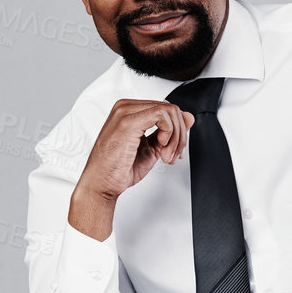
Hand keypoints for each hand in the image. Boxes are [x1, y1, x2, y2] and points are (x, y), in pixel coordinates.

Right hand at [69, 98, 194, 240]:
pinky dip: (169, 134)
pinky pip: (162, 115)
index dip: (177, 131)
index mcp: (130, 111)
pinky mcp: (128, 121)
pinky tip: (161, 149)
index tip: (174, 151)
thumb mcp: (152, 148)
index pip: (165, 109)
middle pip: (170, 109)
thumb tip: (189, 118)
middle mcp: (126, 108)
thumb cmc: (118, 170)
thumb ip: (169, 132)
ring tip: (167, 156)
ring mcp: (125, 112)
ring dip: (175, 138)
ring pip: (169, 111)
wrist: (102, 184)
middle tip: (172, 155)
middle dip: (179, 135)